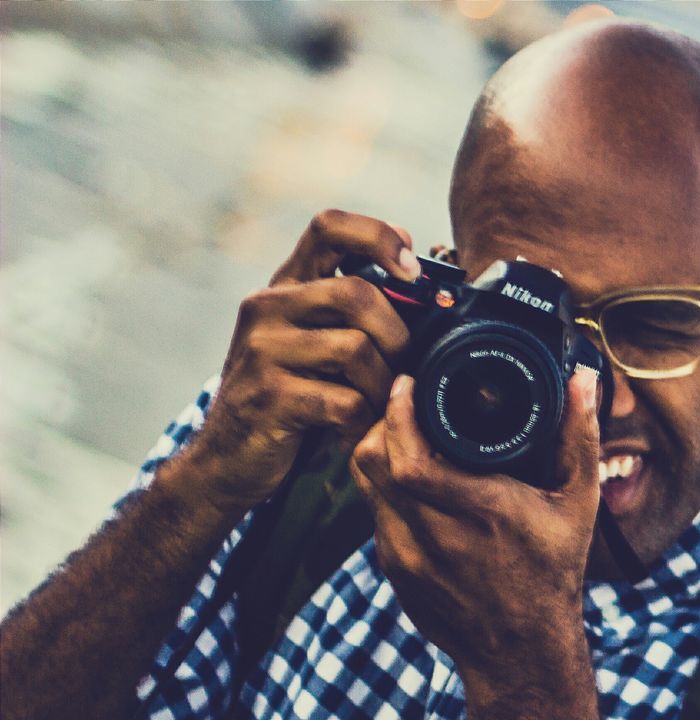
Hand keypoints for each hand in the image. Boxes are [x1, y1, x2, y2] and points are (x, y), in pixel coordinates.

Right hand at [187, 209, 418, 513]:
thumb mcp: (315, 347)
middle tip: (404, 370)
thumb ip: (352, 316)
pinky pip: (344, 401)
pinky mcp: (268, 396)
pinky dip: (362, 423)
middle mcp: (268, 306)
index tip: (412, 270)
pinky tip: (353, 433)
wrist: (227, 460)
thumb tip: (419, 284)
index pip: (330, 226)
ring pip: (356, 349)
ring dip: (383, 386)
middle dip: (398, 336)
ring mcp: (263, 349)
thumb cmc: (288, 401)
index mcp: (285, 286)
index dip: (379, 235)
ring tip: (377, 409)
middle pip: (357, 294)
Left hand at [349, 369, 601, 682]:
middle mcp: (436, 536)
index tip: (408, 383)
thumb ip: (580, 439)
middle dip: (380, 422)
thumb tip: (583, 380)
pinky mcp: (394, 571)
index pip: (409, 458)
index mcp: (481, 512)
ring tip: (400, 433)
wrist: (521, 652)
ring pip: (365, 485)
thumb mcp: (578, 506)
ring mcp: (407, 557)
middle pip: (372, 462)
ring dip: (376, 452)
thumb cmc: (553, 573)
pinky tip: (407, 479)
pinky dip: (384, 489)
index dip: (398, 413)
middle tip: (401, 401)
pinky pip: (374, 514)